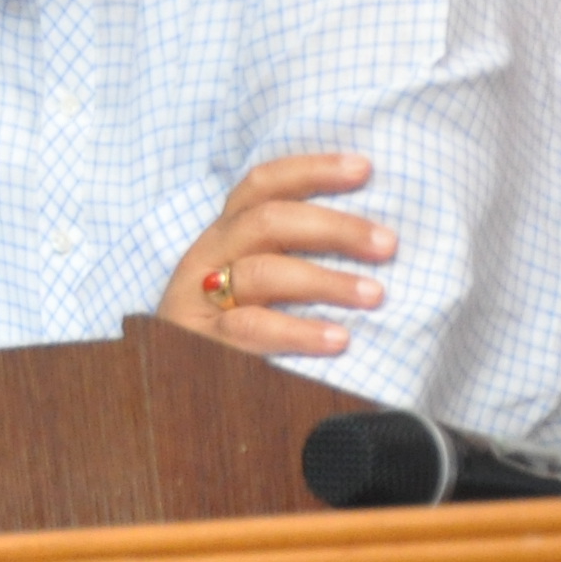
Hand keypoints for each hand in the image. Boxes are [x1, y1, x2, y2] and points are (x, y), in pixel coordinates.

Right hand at [159, 152, 393, 356]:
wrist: (172, 392)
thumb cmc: (237, 330)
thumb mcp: (257, 281)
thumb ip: (293, 254)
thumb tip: (373, 238)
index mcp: (225, 234)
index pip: (262, 186)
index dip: (311, 170)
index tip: (364, 168)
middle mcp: (208, 257)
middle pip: (267, 222)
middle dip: (334, 228)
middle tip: (387, 244)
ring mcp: (198, 301)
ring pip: (261, 273)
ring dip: (325, 281)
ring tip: (374, 295)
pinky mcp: (199, 344)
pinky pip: (251, 329)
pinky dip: (299, 332)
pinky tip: (338, 339)